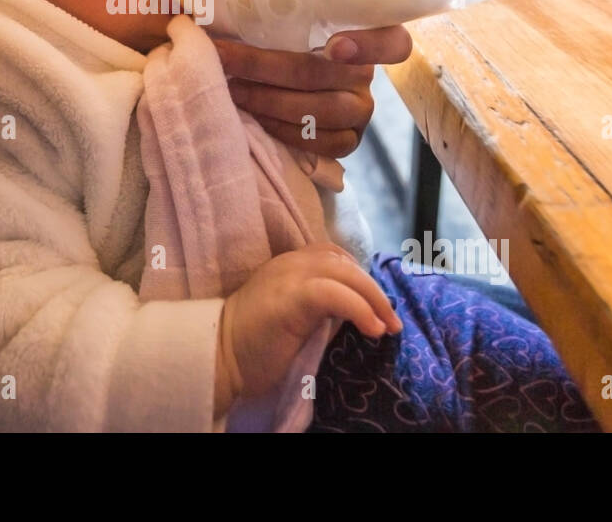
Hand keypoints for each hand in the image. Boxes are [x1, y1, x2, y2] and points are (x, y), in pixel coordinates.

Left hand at [214, 27, 412, 158]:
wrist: (283, 89)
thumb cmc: (278, 44)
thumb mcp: (280, 23)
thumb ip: (266, 13)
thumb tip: (197, 8)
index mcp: (361, 36)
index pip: (394, 42)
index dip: (370, 45)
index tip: (333, 46)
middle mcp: (366, 77)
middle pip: (323, 74)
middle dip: (265, 68)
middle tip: (224, 62)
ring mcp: (361, 112)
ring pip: (320, 111)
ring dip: (268, 101)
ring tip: (232, 92)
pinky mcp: (349, 142)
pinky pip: (320, 142)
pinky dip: (283, 131)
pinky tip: (256, 120)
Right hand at [214, 242, 401, 414]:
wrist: (219, 356)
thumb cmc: (254, 345)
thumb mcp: (294, 317)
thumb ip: (321, 307)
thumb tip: (359, 313)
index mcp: (289, 264)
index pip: (334, 255)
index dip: (359, 277)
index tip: (375, 306)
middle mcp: (290, 262)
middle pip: (344, 262)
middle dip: (375, 291)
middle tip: (392, 321)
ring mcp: (289, 275)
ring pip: (345, 271)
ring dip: (374, 298)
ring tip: (387, 326)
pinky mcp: (291, 296)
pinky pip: (336, 293)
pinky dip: (361, 309)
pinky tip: (372, 329)